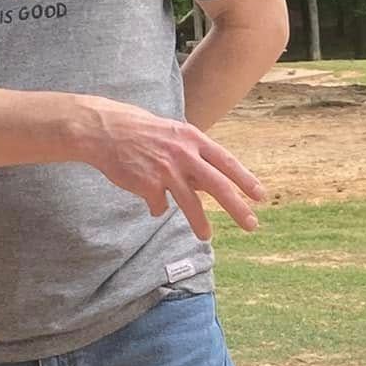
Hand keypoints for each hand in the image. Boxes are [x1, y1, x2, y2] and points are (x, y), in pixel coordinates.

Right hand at [77, 99, 264, 239]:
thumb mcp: (174, 134)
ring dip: (200, 222)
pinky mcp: (147, 184)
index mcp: (193, 139)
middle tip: (251, 224)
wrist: (105, 129)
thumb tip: (210, 185)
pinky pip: (159, 205)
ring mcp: (165, 170)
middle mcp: (183, 154)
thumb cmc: (142, 131)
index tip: (260, 197)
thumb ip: (194, 157)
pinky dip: (157, 208)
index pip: (227, 162)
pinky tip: (151, 203)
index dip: (245, 180)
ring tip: (207, 236)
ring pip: (190, 202)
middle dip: (237, 207)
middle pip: (217, 185)